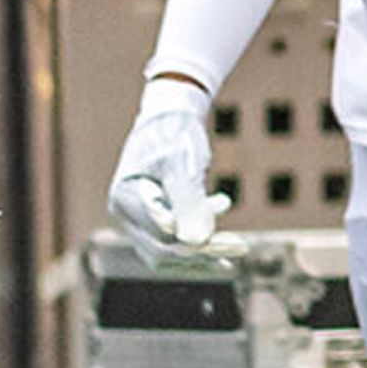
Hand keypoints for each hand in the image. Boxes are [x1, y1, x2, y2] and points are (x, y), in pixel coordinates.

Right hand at [107, 78, 224, 258]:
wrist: (172, 115)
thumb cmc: (175, 132)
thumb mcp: (183, 162)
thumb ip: (187, 200)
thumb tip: (195, 241)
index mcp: (126, 198)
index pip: (161, 236)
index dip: (195, 244)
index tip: (235, 245)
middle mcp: (126, 214)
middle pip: (164, 249)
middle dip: (204, 250)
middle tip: (241, 247)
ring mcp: (138, 219)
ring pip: (171, 251)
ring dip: (204, 251)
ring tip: (238, 246)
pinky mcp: (154, 221)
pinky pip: (176, 243)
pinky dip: (201, 243)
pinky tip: (229, 242)